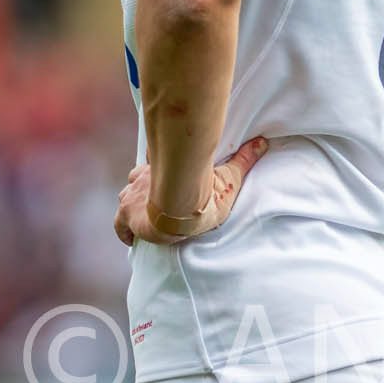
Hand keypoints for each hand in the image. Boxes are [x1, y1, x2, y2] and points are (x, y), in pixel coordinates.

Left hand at [115, 136, 268, 246]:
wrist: (181, 201)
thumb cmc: (203, 189)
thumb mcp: (227, 176)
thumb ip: (243, 160)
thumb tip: (263, 142)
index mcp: (164, 169)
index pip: (155, 168)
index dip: (156, 176)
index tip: (160, 182)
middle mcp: (144, 180)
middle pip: (137, 182)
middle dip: (143, 191)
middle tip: (153, 202)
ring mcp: (133, 197)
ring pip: (126, 200)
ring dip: (133, 208)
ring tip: (144, 220)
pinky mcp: (128, 216)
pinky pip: (119, 226)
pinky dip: (124, 232)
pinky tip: (130, 239)